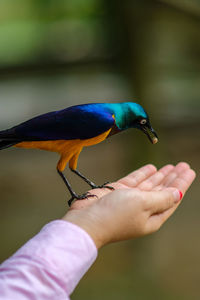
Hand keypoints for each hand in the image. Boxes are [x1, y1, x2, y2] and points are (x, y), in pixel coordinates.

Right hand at [63, 162, 195, 247]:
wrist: (86, 220)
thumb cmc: (115, 215)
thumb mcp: (143, 204)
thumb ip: (161, 197)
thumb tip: (177, 193)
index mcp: (152, 217)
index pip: (172, 198)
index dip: (181, 183)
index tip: (188, 170)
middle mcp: (143, 209)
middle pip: (162, 190)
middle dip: (173, 178)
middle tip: (183, 165)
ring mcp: (130, 200)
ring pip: (149, 185)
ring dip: (160, 175)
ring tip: (171, 165)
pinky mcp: (118, 192)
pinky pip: (135, 181)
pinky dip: (143, 174)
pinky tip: (152, 168)